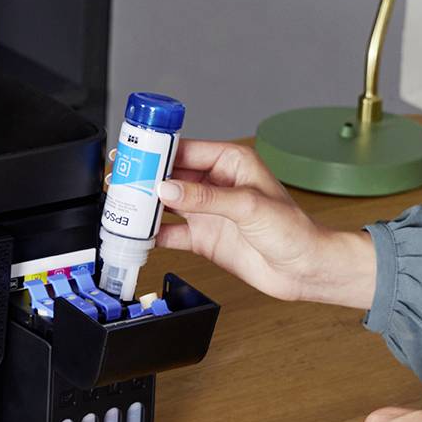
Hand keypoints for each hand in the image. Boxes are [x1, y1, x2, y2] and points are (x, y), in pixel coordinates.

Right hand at [109, 138, 371, 305]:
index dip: (156, 151)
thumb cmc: (294, 230)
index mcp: (230, 163)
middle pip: (169, 176)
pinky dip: (151, 233)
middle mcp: (216, 184)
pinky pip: (170, 232)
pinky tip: (135, 234)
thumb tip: (167, 189)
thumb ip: (206, 198)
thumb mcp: (249, 207)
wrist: (305, 270)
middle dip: (143, 178)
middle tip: (116, 179)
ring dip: (143, 205)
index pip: (185, 150)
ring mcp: (208, 211)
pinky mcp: (204, 238)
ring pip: (165, 203)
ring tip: (117, 204)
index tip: (132, 153)